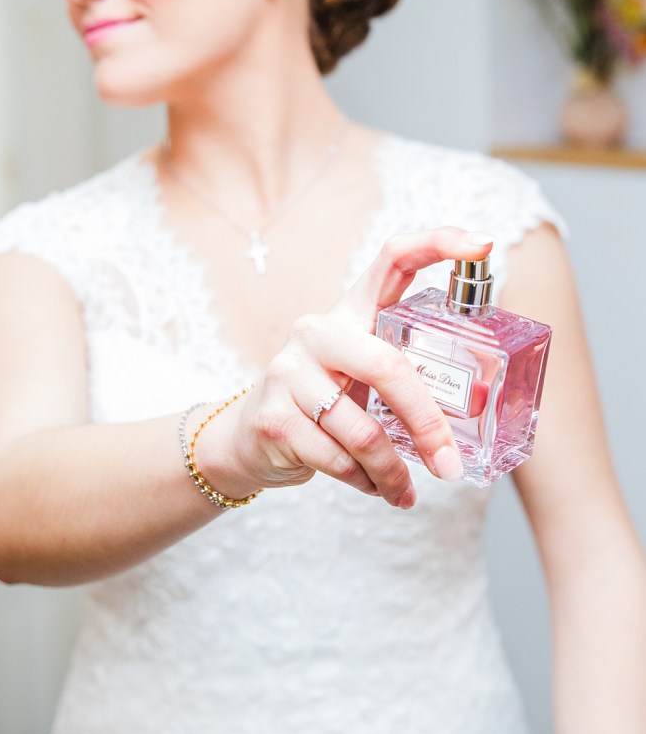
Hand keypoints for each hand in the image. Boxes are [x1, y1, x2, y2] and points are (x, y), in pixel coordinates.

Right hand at [209, 227, 492, 507]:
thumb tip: (476, 417)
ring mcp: (290, 370)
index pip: (393, 259)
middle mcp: (318, 330)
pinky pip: (337, 459)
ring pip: (363, 431)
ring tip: (403, 489)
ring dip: (392, 471)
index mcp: (351, 311)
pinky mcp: (274, 415)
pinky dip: (364, 482)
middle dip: (427, 424)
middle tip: (449, 465)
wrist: (250, 437)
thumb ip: (402, 377)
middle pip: (388, 366)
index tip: (483, 245)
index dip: (438, 243)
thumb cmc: (325, 402)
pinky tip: (369, 486)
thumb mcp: (361, 376)